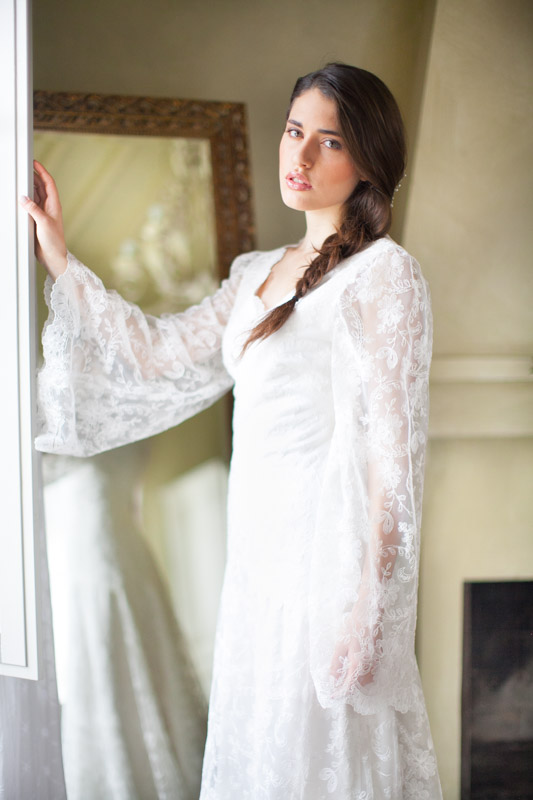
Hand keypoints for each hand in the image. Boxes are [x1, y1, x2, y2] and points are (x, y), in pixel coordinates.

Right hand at [19, 161, 67, 278]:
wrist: (52, 256)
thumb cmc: (54, 242)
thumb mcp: (43, 223)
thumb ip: (33, 209)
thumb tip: (23, 197)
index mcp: (54, 205)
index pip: (49, 184)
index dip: (42, 172)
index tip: (35, 163)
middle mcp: (49, 207)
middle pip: (41, 187)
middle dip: (34, 176)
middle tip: (25, 167)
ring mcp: (42, 213)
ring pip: (35, 194)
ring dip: (29, 186)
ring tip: (21, 178)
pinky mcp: (36, 219)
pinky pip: (30, 204)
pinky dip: (25, 198)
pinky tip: (19, 195)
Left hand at [329, 619, 381, 695]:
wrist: (369, 613)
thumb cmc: (353, 627)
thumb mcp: (340, 645)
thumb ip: (336, 664)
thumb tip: (332, 679)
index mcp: (358, 663)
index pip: (350, 685)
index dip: (341, 692)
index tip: (333, 696)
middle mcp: (369, 666)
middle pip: (360, 685)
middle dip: (350, 688)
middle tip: (338, 685)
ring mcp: (376, 661)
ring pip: (367, 680)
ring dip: (357, 682)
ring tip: (345, 676)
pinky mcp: (378, 656)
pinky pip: (372, 672)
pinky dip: (363, 675)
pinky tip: (356, 667)